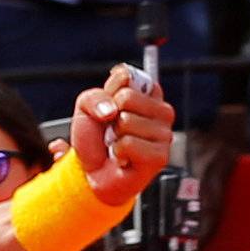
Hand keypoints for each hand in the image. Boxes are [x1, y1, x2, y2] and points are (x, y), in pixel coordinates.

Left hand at [68, 65, 174, 205]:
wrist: (92, 174)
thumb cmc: (94, 141)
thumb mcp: (85, 109)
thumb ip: (95, 97)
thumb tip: (112, 109)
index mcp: (148, 95)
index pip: (128, 76)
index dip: (109, 92)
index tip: (108, 107)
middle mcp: (161, 112)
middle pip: (127, 97)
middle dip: (109, 116)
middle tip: (111, 130)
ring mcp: (164, 134)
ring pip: (127, 121)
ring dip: (113, 136)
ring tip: (117, 145)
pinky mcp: (160, 156)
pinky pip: (129, 143)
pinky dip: (117, 152)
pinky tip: (122, 158)